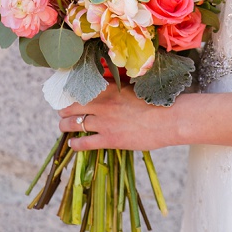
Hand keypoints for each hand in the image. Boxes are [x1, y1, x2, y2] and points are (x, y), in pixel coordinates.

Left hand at [59, 81, 177, 151]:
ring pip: (73, 123)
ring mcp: (104, 122)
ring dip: (65, 125)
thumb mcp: (131, 88)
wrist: (170, 119)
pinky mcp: (109, 139)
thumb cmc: (155, 102)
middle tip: (62, 112)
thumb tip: (104, 86)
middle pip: (70, 106)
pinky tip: (72, 145)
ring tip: (63, 126)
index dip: (68, 94)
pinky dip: (75, 144)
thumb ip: (115, 87)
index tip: (65, 96)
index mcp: (107, 89)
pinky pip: (84, 142)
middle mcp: (101, 104)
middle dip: (63, 110)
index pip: (78, 89)